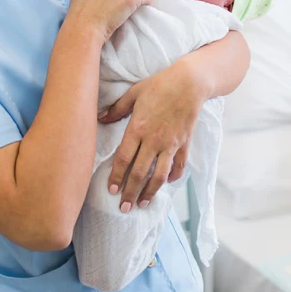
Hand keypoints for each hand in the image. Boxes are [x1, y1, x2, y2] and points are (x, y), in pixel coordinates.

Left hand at [101, 60, 204, 211]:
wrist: (190, 83)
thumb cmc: (160, 85)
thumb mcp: (134, 93)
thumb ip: (116, 109)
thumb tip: (100, 118)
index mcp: (138, 128)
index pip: (123, 159)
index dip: (116, 176)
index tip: (111, 190)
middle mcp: (153, 140)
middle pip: (140, 172)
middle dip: (130, 192)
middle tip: (123, 208)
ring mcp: (170, 144)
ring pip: (159, 175)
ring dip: (150, 192)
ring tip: (142, 203)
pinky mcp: (184, 143)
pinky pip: (179, 165)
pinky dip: (173, 177)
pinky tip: (167, 183)